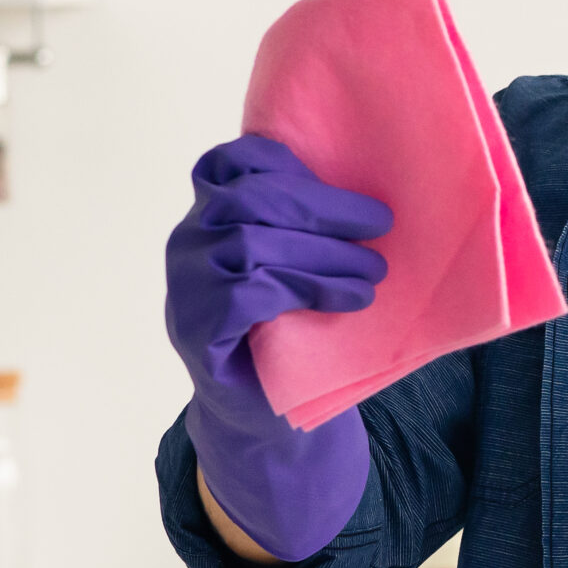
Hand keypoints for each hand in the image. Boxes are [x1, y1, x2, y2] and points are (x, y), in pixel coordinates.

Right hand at [166, 135, 389, 560]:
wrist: (260, 407)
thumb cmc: (287, 324)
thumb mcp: (296, 262)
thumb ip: (307, 223)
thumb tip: (375, 192)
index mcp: (209, 216)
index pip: (228, 162)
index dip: (282, 160)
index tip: (335, 177)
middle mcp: (188, 243)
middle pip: (248, 198)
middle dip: (323, 206)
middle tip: (381, 224)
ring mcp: (185, 287)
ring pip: (250, 244)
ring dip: (325, 254)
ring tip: (374, 273)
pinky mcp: (196, 329)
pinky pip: (247, 292)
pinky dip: (307, 289)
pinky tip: (349, 301)